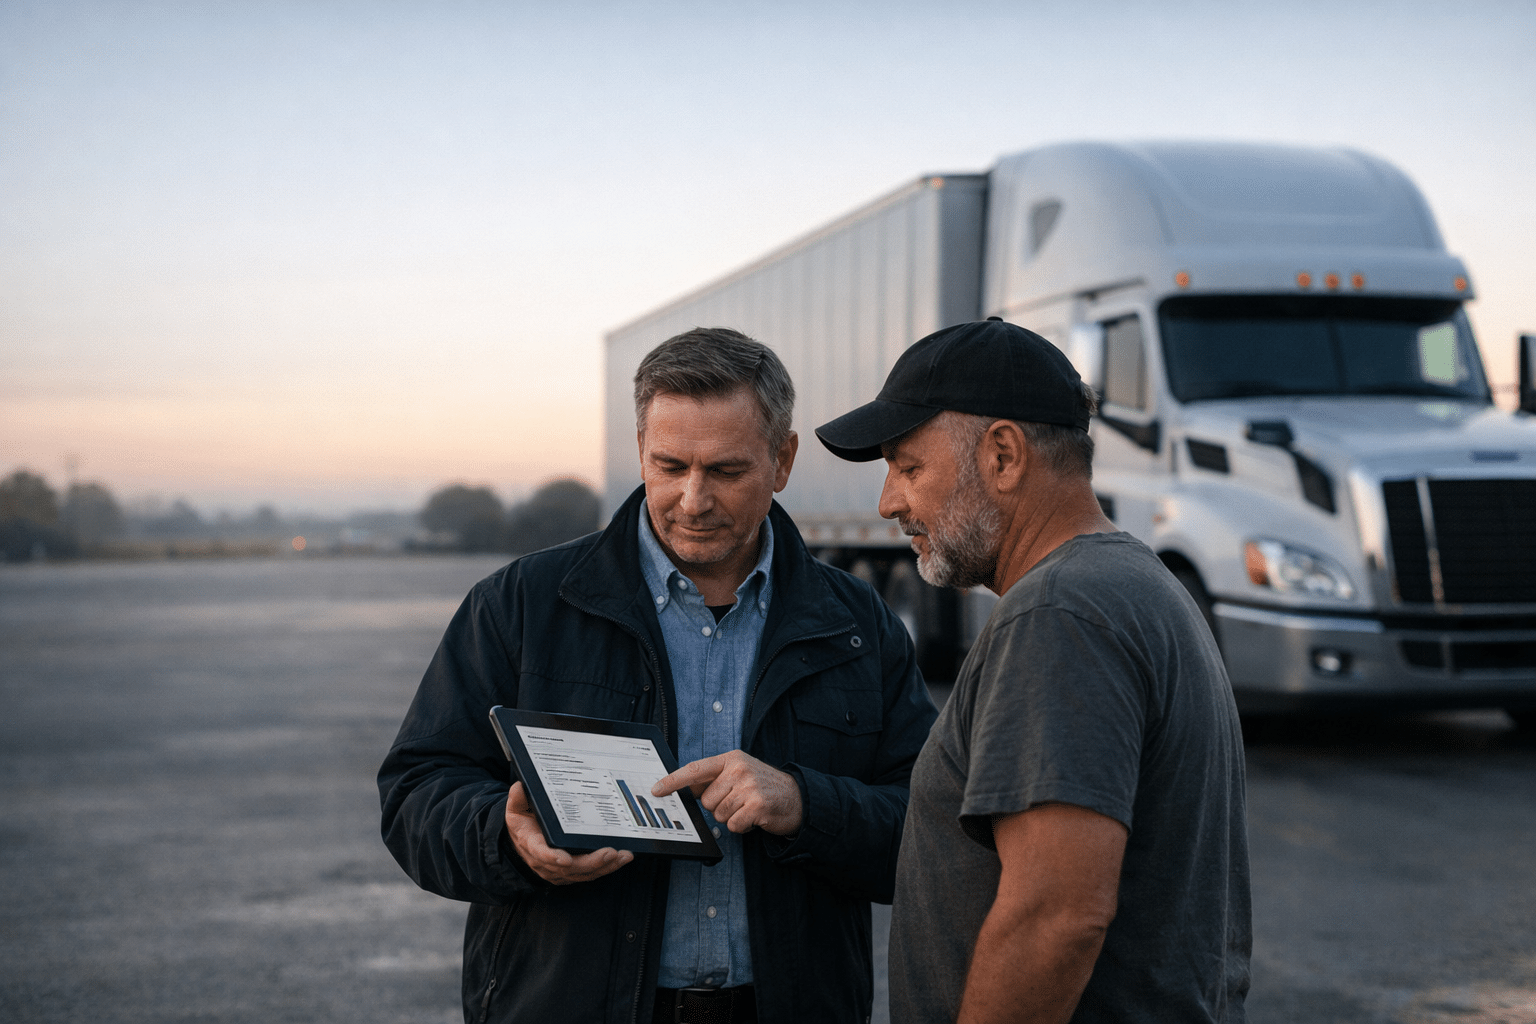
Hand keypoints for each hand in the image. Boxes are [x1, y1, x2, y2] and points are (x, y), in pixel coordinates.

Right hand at [504, 782, 632, 884]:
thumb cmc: (522, 824)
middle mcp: (545, 863)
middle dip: (591, 862)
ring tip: (623, 856)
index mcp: (532, 845)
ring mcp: (558, 871)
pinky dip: (606, 868)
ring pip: (583, 873)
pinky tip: (620, 860)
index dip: (553, 858)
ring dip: (605, 867)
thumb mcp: (514, 810)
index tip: (565, 859)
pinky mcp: (570, 873)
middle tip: (610, 852)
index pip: (542, 854)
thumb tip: (520, 787)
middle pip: (570, 868)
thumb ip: (517, 799)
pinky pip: (589, 874)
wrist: (519, 843)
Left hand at [652, 750, 802, 835]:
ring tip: (748, 808)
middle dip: (719, 807)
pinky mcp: (757, 805)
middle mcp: (739, 769)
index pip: (695, 769)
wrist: (798, 797)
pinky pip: (733, 825)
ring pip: (718, 815)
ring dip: (732, 817)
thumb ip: (714, 779)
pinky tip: (754, 817)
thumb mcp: (739, 773)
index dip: (673, 781)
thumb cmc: (764, 786)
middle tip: (738, 802)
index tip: (657, 789)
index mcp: (731, 759)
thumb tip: (684, 789)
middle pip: (706, 800)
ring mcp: (749, 787)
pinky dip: (742, 827)